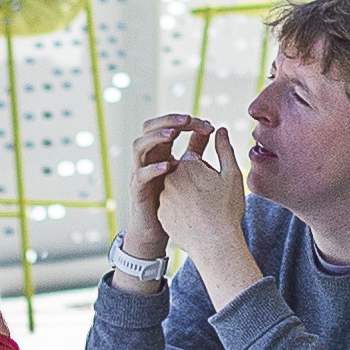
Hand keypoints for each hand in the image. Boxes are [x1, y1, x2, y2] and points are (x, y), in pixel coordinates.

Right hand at [123, 112, 212, 263]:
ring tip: (173, 134)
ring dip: (155, 138)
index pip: (168, 125)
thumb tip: (212, 128)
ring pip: (139, 147)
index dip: (187, 122)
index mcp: (160, 150)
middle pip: (148, 128)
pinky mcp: (137, 190)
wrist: (157, 230)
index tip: (209, 126)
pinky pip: (140, 176)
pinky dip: (152, 169)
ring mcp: (139, 172)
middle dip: (167, 121)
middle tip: (187, 119)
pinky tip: (168, 166)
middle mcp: (147, 157)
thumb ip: (196, 149)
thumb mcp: (187, 169)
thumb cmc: (174, 199)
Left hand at [149, 123, 253, 292]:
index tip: (215, 180)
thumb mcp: (232, 175)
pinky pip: (171, 208)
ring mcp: (164, 197)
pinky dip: (181, 211)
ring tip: (204, 211)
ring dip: (187, 196)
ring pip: (176, 190)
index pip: (193, 157)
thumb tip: (219, 130)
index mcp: (188, 165)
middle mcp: (171, 178)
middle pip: (183, 173)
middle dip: (195, 181)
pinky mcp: (161, 214)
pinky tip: (194, 221)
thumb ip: (224, 149)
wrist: (215, 244)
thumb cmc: (227, 209)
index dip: (206, 169)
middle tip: (211, 197)